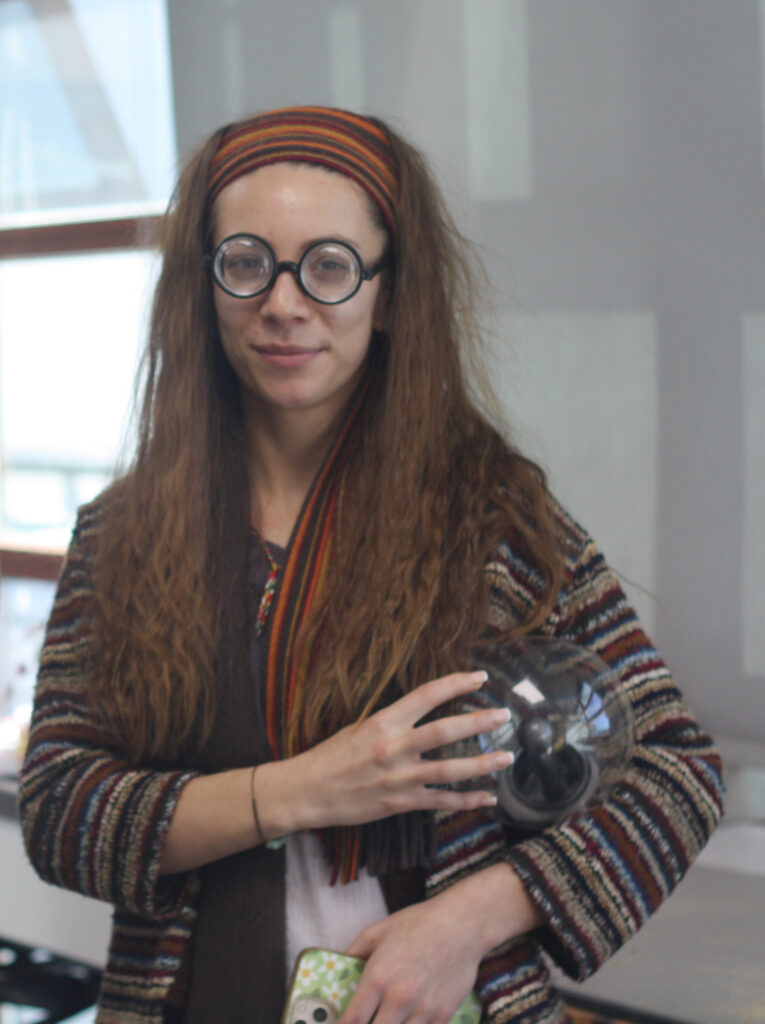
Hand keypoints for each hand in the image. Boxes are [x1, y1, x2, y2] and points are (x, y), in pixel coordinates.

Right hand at [257, 671, 512, 837]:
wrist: (307, 791)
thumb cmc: (331, 756)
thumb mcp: (359, 727)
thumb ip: (392, 721)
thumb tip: (424, 710)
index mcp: (383, 721)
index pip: (427, 695)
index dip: (456, 684)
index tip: (480, 677)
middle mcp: (394, 747)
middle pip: (446, 731)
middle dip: (479, 722)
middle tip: (504, 715)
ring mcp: (399, 778)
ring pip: (450, 770)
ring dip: (482, 764)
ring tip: (507, 757)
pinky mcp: (400, 803)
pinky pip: (441, 802)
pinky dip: (467, 801)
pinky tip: (488, 798)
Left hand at [339, 886, 482, 1023]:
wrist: (463, 924)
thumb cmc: (419, 923)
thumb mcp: (378, 931)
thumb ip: (353, 953)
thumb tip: (339, 969)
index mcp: (378, 977)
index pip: (352, 1020)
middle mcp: (399, 998)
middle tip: (367, 1021)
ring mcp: (423, 1010)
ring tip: (390, 1018)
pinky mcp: (443, 1015)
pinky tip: (409, 1020)